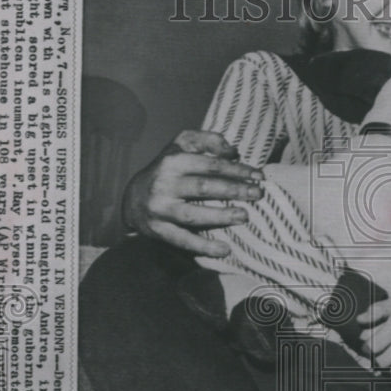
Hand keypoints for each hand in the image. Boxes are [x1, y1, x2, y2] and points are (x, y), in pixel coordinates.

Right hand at [122, 130, 263, 255]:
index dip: (237, 170)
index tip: (259, 176)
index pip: (211, 165)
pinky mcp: (158, 230)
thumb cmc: (167, 169)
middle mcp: (165, 184)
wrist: (131, 198)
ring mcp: (160, 209)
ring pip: (192, 214)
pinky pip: (182, 240)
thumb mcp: (181, 145)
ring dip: (220, 216)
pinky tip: (224, 250)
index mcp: (173, 161)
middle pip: (204, 187)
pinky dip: (203, 247)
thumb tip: (233, 151)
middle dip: (234, 190)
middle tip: (258, 194)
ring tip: (244, 216)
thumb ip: (207, 141)